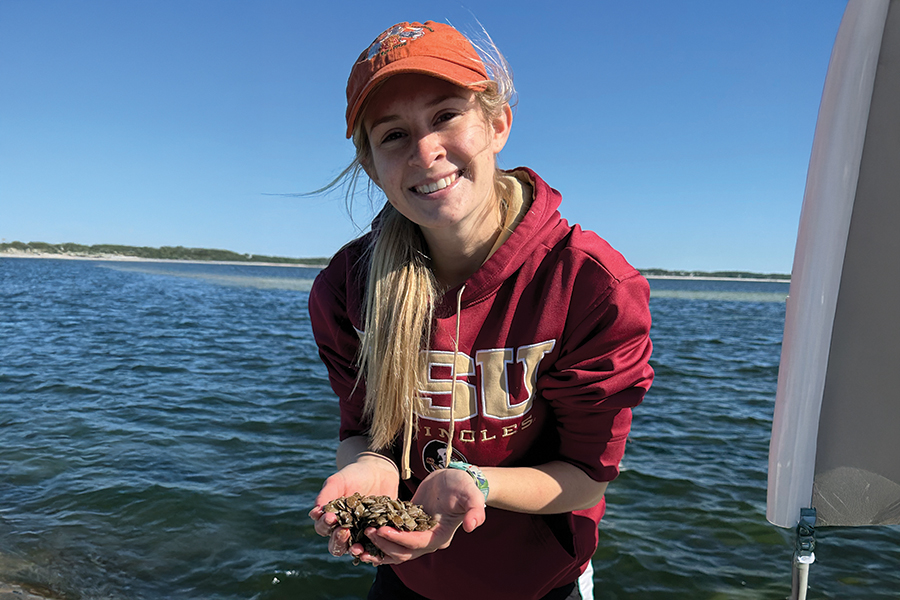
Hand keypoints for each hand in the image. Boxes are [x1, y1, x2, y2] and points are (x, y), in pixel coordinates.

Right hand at [308, 453, 399, 558]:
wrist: (379, 472)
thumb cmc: (354, 476)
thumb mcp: (338, 481)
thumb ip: (326, 495)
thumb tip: (315, 513)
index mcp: (331, 519)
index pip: (323, 528)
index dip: (324, 525)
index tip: (330, 517)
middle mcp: (345, 530)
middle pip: (336, 545)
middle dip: (338, 540)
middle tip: (343, 531)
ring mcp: (361, 534)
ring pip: (354, 550)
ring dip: (354, 550)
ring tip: (357, 547)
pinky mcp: (377, 535)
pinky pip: (374, 547)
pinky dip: (373, 551)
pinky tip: (374, 549)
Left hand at [362, 466, 485, 564]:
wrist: (455, 478)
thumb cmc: (462, 484)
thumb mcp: (470, 493)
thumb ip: (475, 509)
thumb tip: (473, 525)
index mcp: (440, 536)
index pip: (417, 543)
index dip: (399, 539)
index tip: (382, 530)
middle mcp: (428, 541)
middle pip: (402, 552)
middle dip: (384, 544)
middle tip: (368, 531)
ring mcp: (417, 535)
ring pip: (394, 552)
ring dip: (377, 549)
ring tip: (361, 539)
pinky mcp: (407, 527)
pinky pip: (391, 540)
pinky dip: (378, 541)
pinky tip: (363, 534)